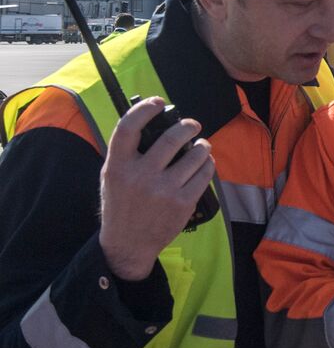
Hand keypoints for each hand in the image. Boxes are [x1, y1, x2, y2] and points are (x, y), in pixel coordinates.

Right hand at [98, 98, 213, 280]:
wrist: (127, 245)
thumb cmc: (121, 205)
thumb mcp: (112, 177)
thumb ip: (128, 153)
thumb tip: (153, 123)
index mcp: (117, 166)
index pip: (129, 127)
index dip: (144, 109)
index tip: (158, 102)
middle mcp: (139, 176)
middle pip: (172, 137)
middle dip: (188, 125)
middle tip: (192, 125)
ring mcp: (163, 190)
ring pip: (195, 154)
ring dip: (202, 146)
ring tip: (201, 146)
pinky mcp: (183, 203)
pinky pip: (204, 174)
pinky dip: (208, 164)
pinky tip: (205, 163)